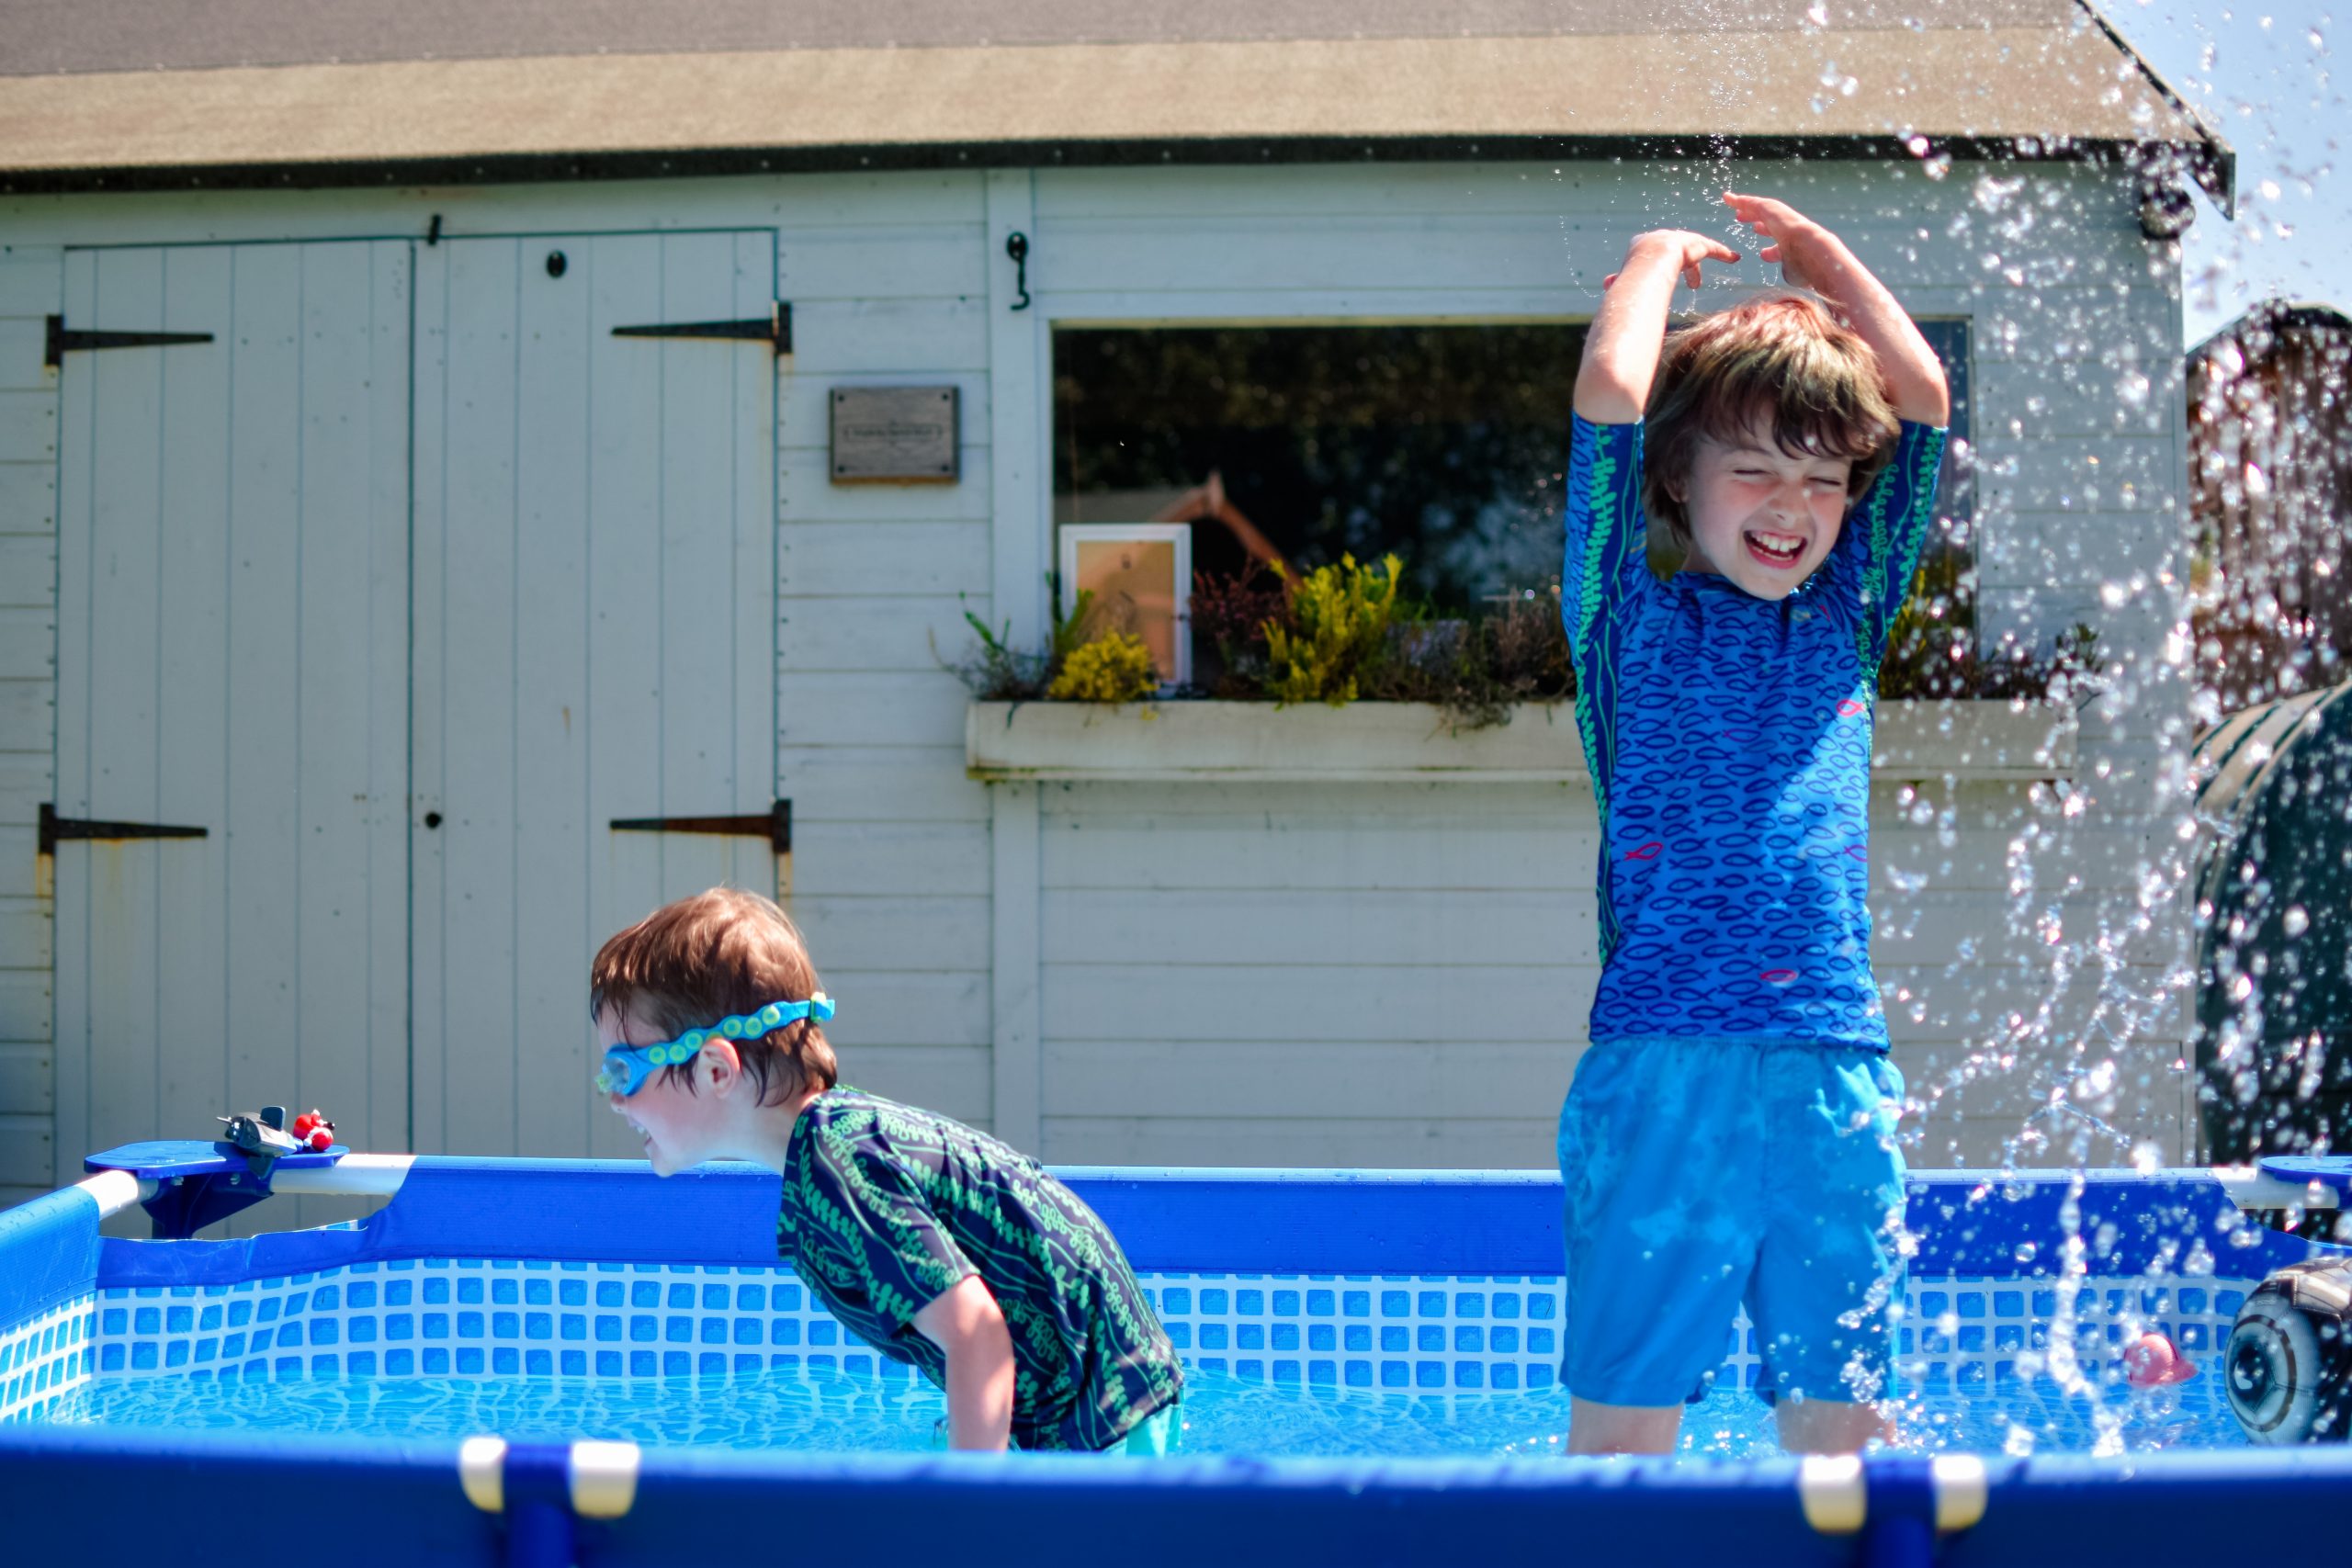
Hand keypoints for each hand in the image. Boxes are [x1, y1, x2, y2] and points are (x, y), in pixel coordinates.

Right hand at [1603, 229, 1740, 291]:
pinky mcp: (1697, 243)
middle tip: (1688, 283)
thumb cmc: (1634, 272)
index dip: (1659, 268)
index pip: (1653, 254)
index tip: (1663, 278)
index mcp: (1642, 243)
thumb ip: (1617, 281)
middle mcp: (1662, 237)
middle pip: (1673, 253)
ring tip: (1697, 283)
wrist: (1651, 257)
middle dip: (1680, 267)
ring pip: (1692, 251)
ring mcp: (1680, 239)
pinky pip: (1713, 249)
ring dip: (1695, 267)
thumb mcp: (1624, 277)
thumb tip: (1607, 285)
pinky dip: (1723, 254)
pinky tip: (1734, 259)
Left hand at [1722, 192, 1839, 292]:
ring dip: (1748, 210)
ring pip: (1760, 211)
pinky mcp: (1770, 208)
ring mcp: (1779, 217)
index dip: (1771, 251)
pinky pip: (1751, 203)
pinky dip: (1739, 201)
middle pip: (1771, 226)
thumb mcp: (1794, 274)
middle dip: (1761, 225)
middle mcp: (1786, 229)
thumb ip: (1789, 273)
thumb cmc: (1804, 266)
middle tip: (1752, 226)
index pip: (1780, 248)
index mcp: (1792, 247)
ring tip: (1737, 211)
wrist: (1810, 249)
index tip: (1763, 253)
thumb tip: (1789, 276)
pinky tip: (1728, 198)